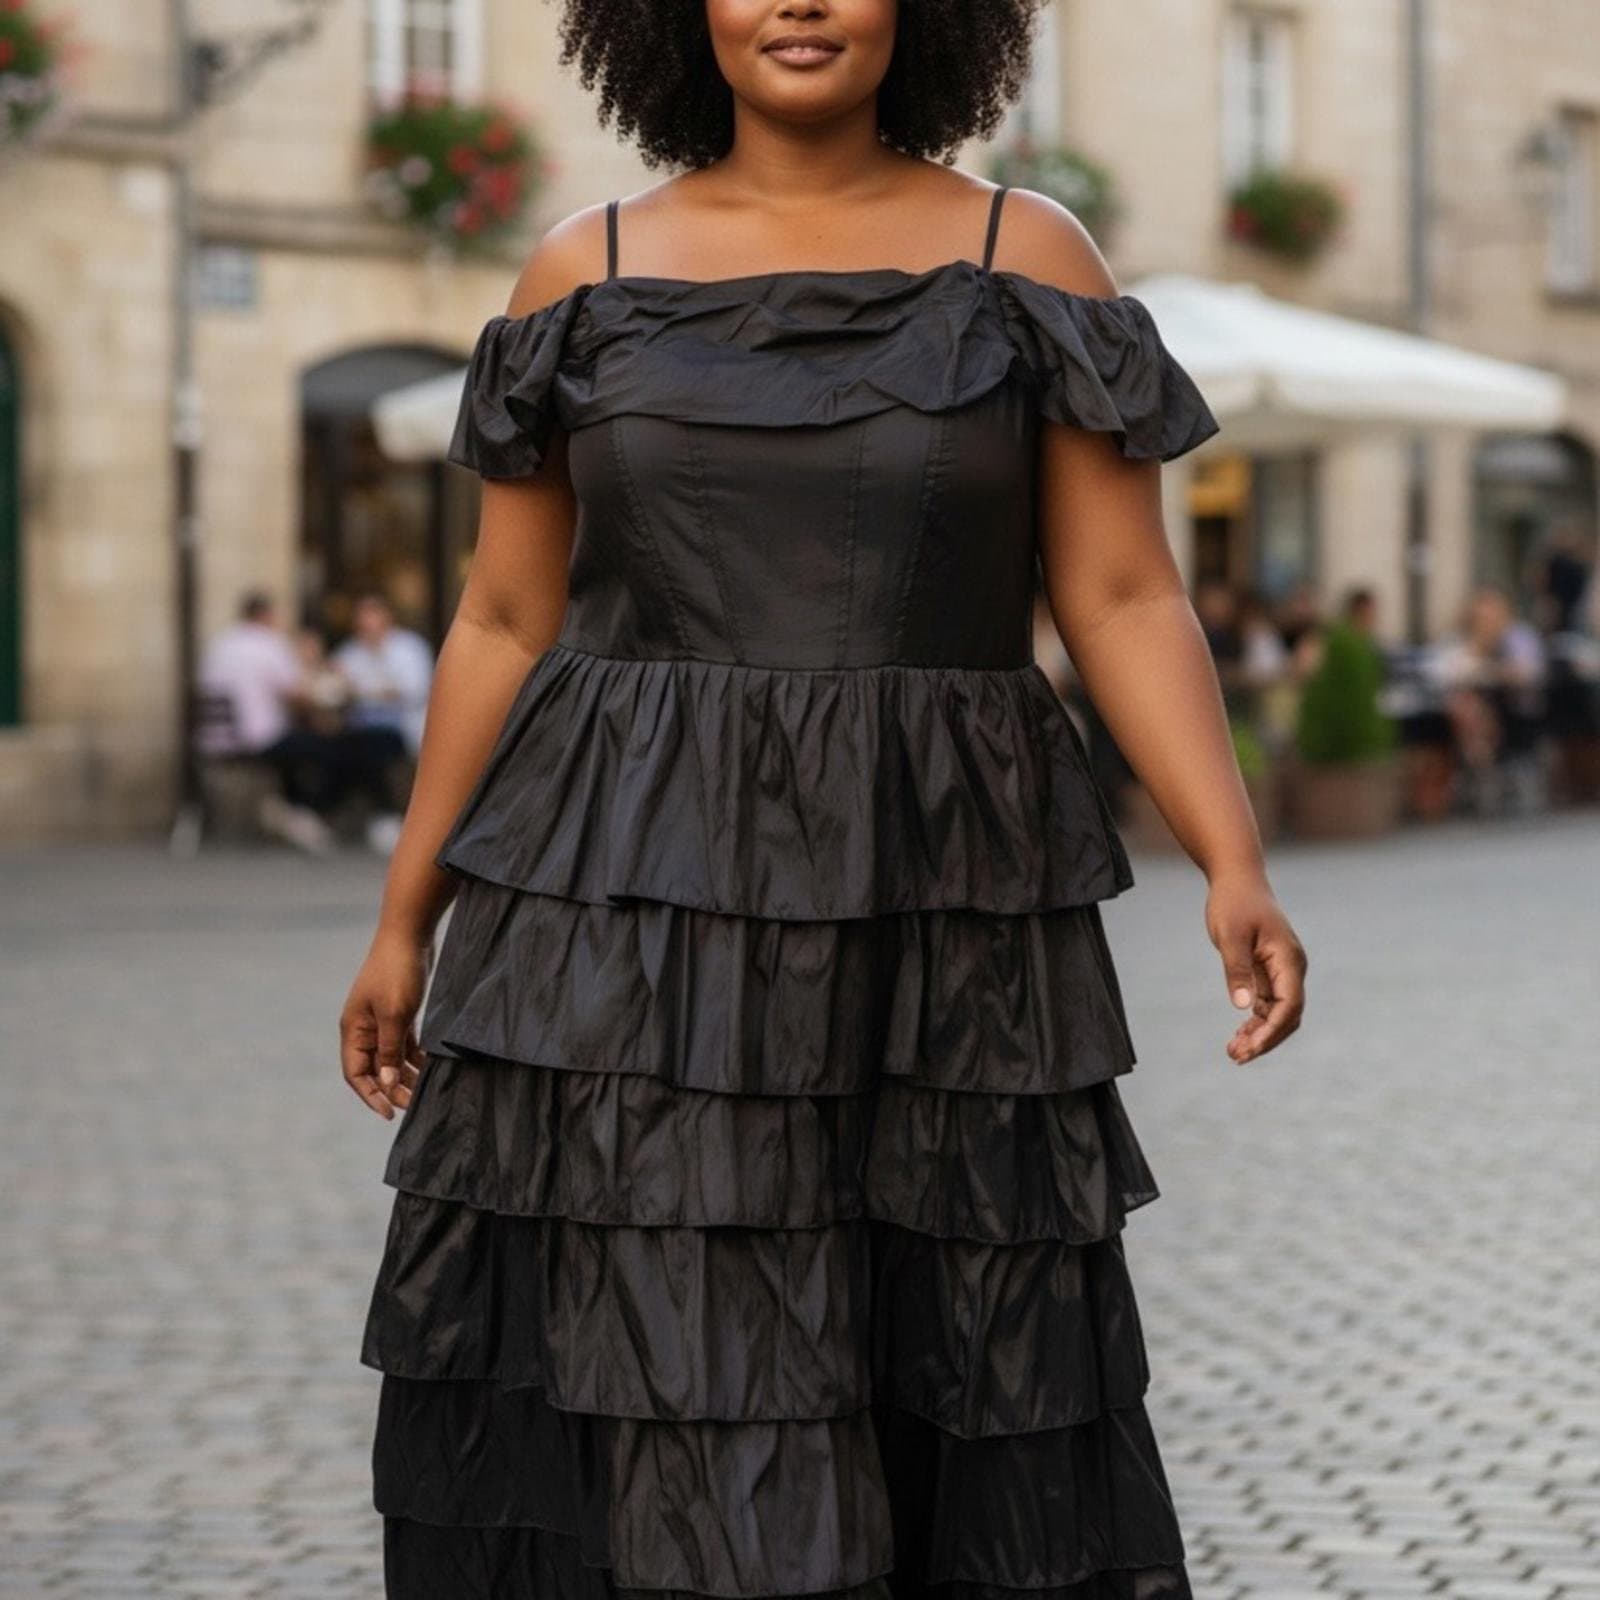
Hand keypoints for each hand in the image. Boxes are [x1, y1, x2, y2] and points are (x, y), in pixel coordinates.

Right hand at [339, 929, 431, 1117]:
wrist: (409, 934)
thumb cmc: (398, 972)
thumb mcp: (395, 1014)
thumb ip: (389, 1051)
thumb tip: (384, 1084)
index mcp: (354, 1030)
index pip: (356, 1074)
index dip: (370, 1096)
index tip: (390, 1114)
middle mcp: (363, 1028)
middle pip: (374, 1069)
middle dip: (392, 1089)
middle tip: (414, 1104)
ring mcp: (381, 1020)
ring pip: (390, 1058)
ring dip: (404, 1075)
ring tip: (423, 1090)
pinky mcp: (398, 1012)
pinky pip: (403, 1044)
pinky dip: (414, 1057)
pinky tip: (428, 1068)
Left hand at [1204, 870, 1307, 1062]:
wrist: (1236, 879)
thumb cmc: (1233, 903)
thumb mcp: (1230, 935)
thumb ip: (1237, 970)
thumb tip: (1242, 1007)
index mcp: (1289, 960)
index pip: (1289, 1005)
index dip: (1272, 1030)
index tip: (1250, 1048)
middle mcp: (1291, 969)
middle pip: (1287, 1016)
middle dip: (1265, 1039)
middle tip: (1236, 1057)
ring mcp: (1281, 972)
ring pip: (1277, 1013)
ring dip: (1259, 1034)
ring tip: (1233, 1053)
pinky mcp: (1268, 972)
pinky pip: (1267, 1005)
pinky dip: (1254, 1021)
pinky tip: (1237, 1036)